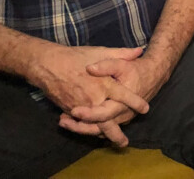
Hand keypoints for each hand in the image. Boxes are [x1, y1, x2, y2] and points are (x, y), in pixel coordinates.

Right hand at [26, 44, 149, 143]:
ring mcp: (81, 107)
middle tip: (125, 142)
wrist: (48, 65)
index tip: (146, 109)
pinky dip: (88, 129)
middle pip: (108, 120)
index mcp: (104, 84)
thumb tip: (139, 51)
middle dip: (116, 133)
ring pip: (94, 126)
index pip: (124, 96)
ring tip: (111, 141)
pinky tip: (95, 133)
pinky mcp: (70, 110)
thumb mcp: (100, 52)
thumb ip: (121, 54)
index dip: (135, 102)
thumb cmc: (75, 57)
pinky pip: (81, 123)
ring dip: (102, 134)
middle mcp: (94, 99)